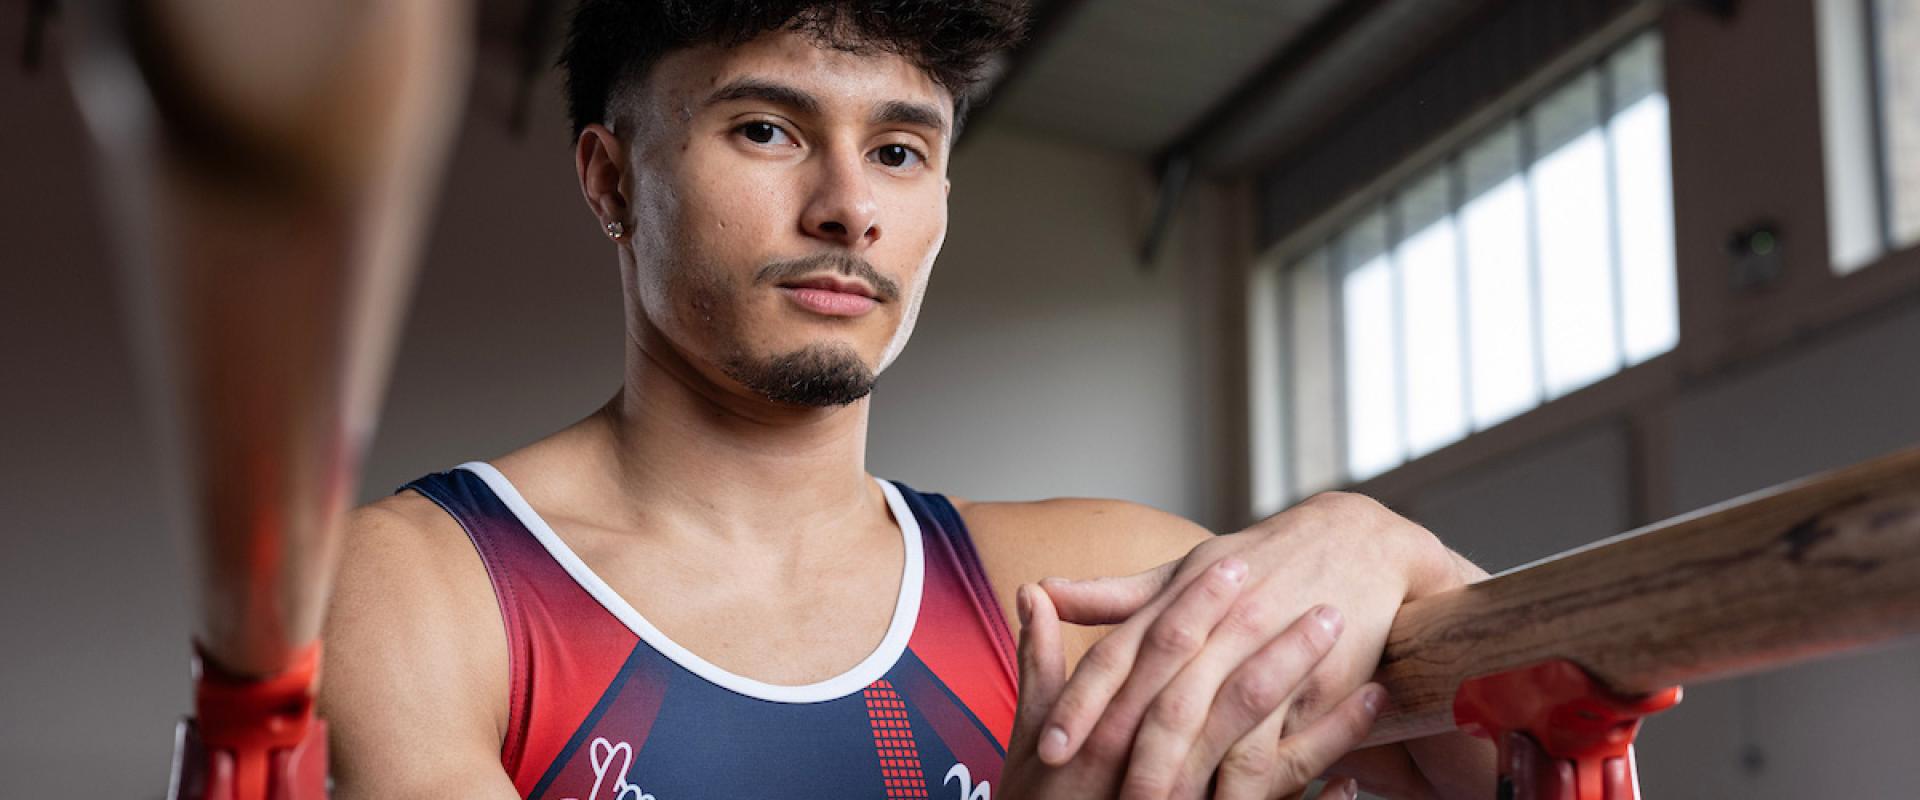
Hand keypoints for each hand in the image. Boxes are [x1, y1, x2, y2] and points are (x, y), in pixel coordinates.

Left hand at [1037, 492, 1494, 798]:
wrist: (1356, 543)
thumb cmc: (1260, 560)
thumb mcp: (1183, 568)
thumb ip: (1116, 597)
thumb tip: (1042, 591)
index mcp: (1178, 601)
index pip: (1116, 658)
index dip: (1081, 703)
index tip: (1047, 746)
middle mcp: (1218, 630)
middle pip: (1162, 703)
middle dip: (1126, 756)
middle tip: (1091, 797)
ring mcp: (1266, 658)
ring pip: (1214, 732)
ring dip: (1184, 778)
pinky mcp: (1313, 689)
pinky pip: (1275, 750)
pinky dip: (1245, 786)